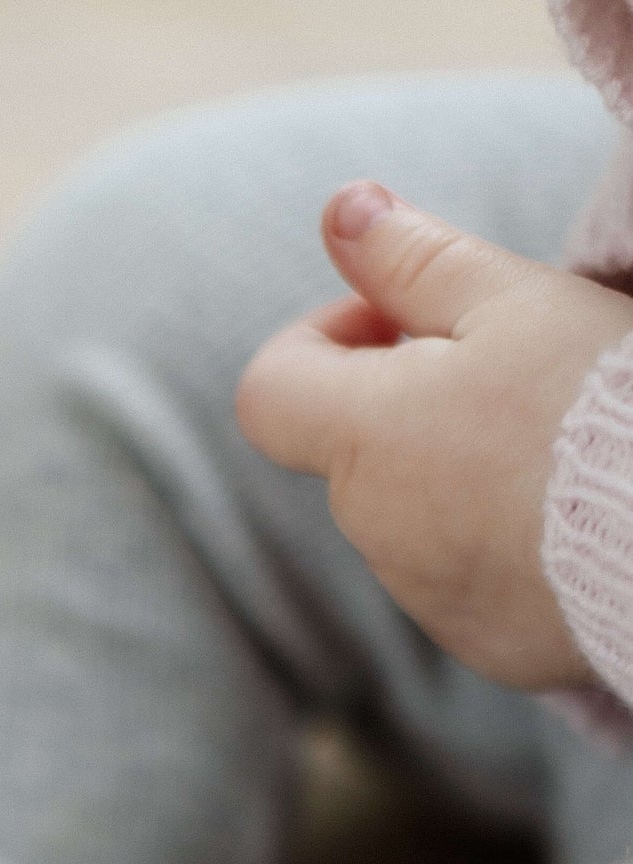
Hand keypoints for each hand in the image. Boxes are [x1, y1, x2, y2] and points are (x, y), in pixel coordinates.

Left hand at [236, 181, 632, 690]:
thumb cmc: (600, 406)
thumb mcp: (515, 300)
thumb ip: (416, 259)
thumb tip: (341, 212)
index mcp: (364, 440)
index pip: (271, 392)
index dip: (323, 338)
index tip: (398, 320)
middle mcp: (376, 533)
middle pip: (359, 453)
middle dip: (417, 402)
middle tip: (522, 370)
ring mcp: (429, 599)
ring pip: (419, 516)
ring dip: (466, 472)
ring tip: (562, 446)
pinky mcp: (487, 644)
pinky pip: (474, 579)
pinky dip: (508, 542)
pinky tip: (578, 515)